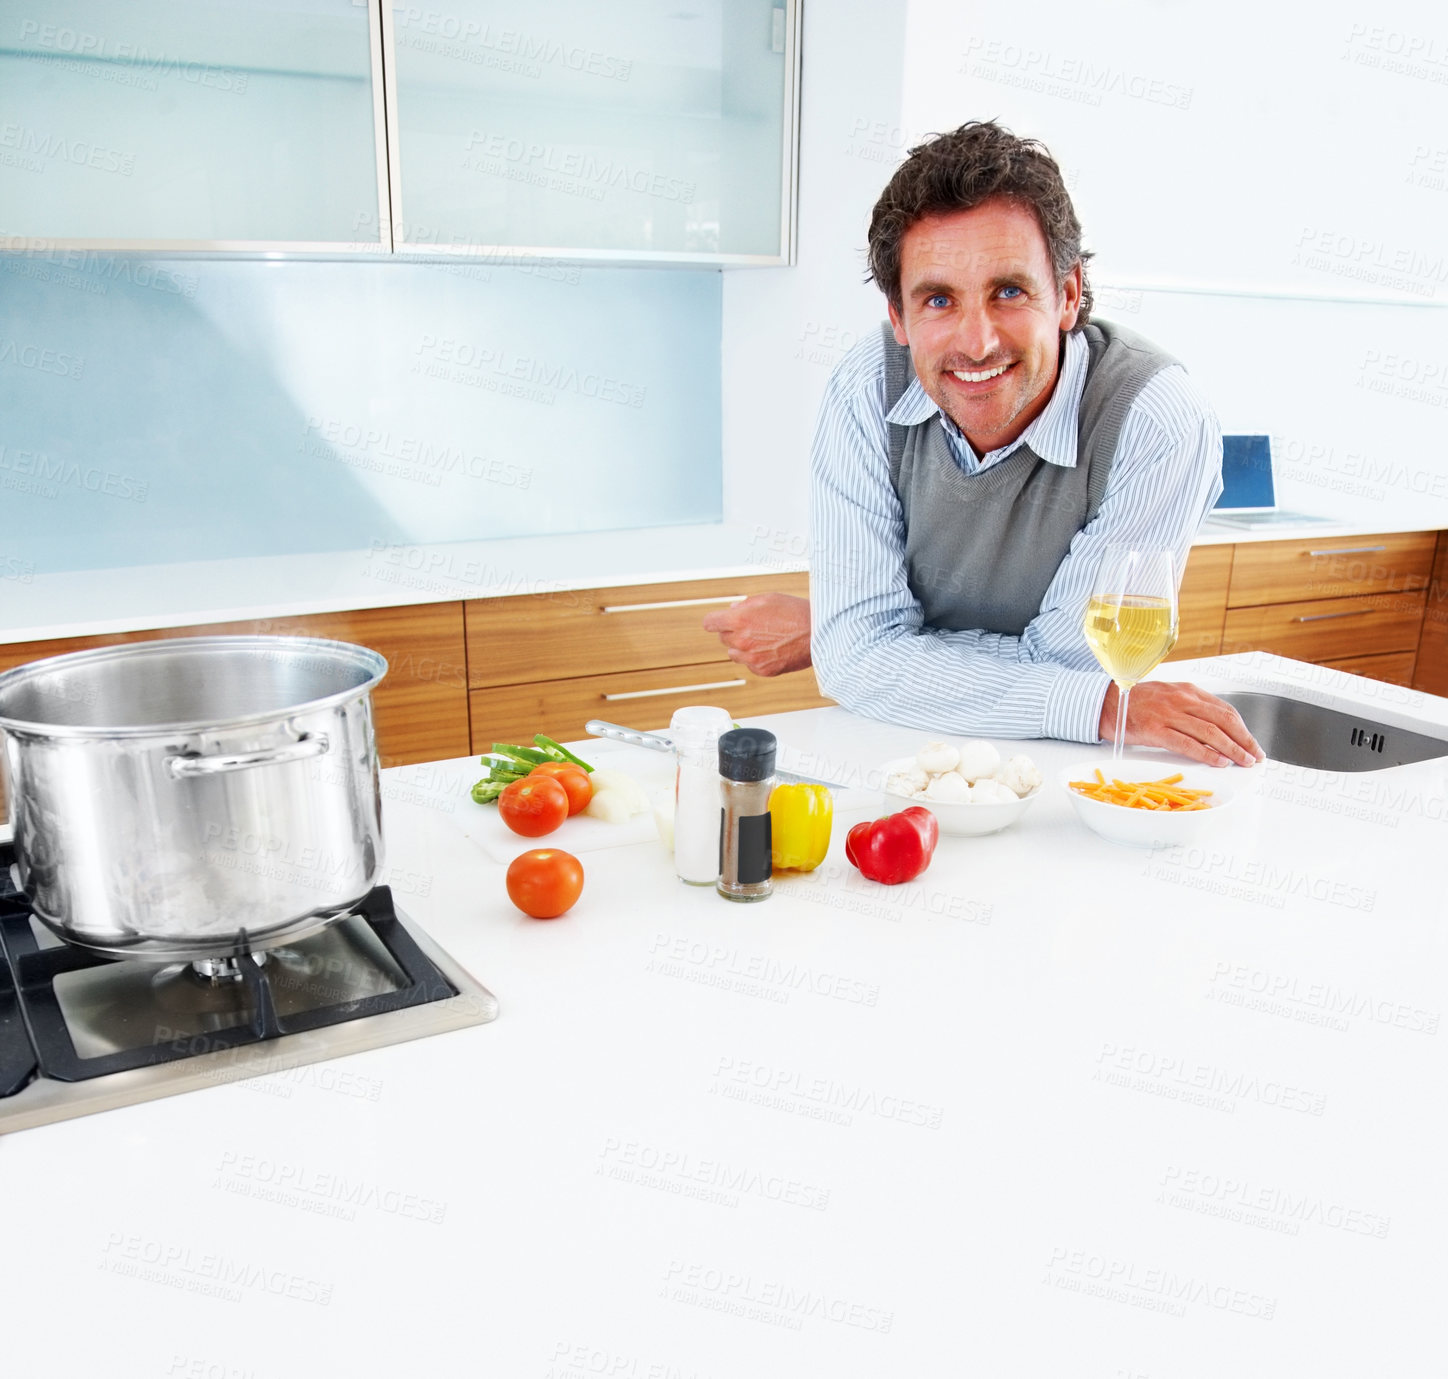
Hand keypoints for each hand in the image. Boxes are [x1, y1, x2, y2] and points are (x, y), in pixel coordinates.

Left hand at [701, 593, 811, 677]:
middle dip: (733, 631)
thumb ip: (745, 605)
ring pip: (734, 653)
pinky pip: (749, 664)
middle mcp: (742, 641)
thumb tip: (733, 610)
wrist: (817, 634)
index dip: (715, 621)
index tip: (718, 621)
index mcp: (739, 620)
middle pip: (723, 638)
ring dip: (743, 646)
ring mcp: (751, 658)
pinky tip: (771, 648)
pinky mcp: (762, 670)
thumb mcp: (768, 598)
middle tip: (753, 626)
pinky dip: (756, 658)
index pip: (710, 623)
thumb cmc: (796, 614)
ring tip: (764, 638)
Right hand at [1099, 680, 1263, 767]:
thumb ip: (1190, 707)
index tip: (1251, 742)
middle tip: (1255, 755)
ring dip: (1232, 750)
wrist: (1103, 703)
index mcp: (1187, 691)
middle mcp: (1181, 700)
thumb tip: (1214, 726)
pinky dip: (1207, 754)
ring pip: (1210, 733)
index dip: (1243, 728)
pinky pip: (1188, 744)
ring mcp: (1168, 714)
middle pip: (1223, 721)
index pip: (1225, 709)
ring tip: (1243, 762)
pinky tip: (1219, 762)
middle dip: (1244, 740)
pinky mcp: (1155, 730)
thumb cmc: (1134, 702)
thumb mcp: (1167, 695)